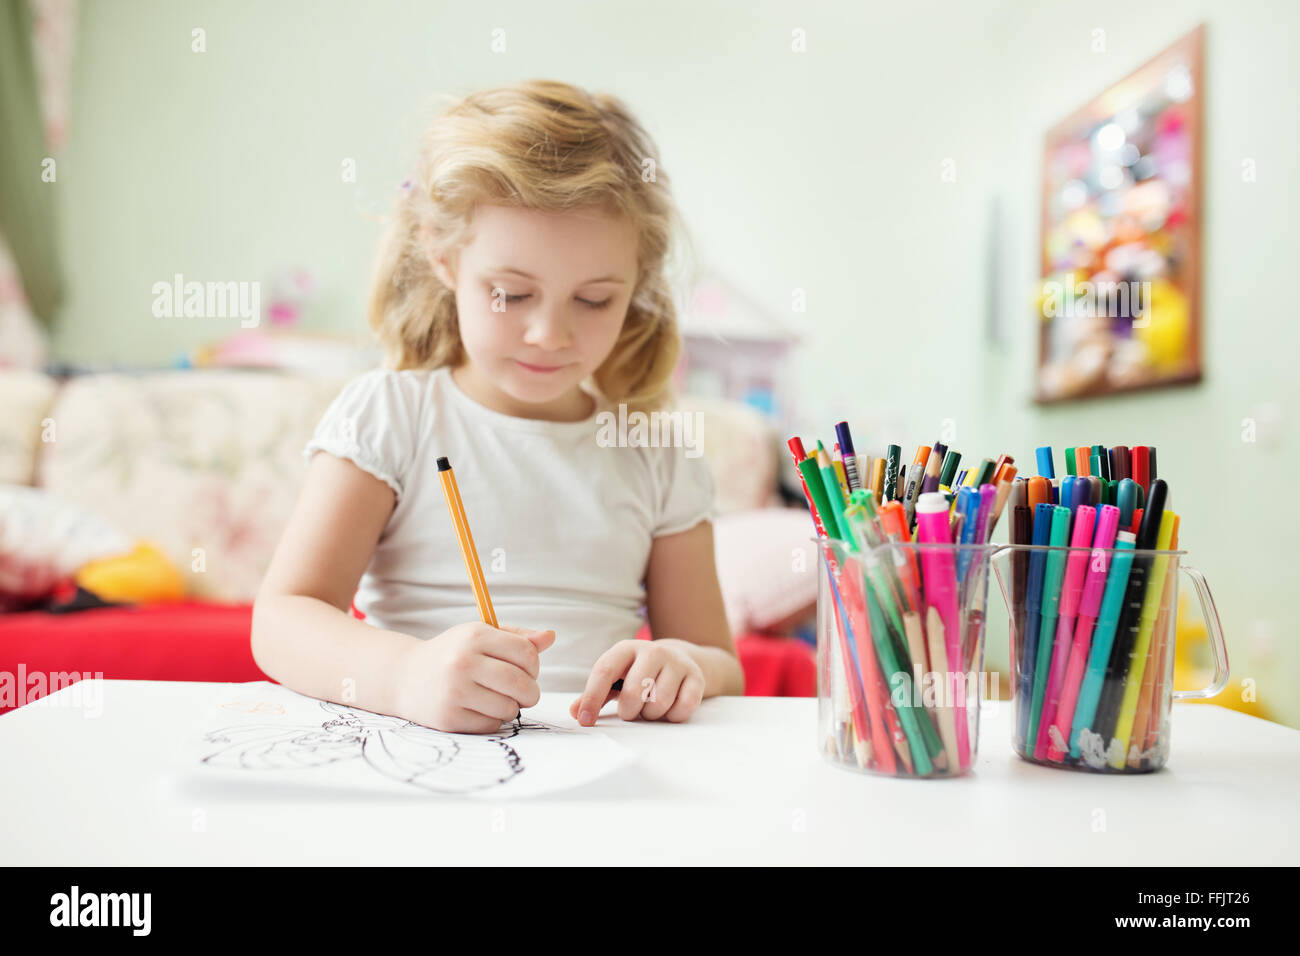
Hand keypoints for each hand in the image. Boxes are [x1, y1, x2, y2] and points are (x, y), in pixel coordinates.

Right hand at [392, 622, 554, 732]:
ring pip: (509, 708)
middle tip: (523, 692)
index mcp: (475, 635)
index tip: (525, 670)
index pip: (527, 653)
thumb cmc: (452, 654)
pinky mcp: (449, 718)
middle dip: (530, 692)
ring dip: (510, 708)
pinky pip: (491, 725)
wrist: (404, 677)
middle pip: (522, 684)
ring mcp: (455, 691)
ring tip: (496, 699)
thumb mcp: (480, 636)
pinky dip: (492, 720)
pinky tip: (478, 709)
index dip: (534, 666)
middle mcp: (463, 661)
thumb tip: (550, 636)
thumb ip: (517, 638)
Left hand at [570, 639, 704, 725]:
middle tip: (630, 712)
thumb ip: (596, 694)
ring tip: (650, 708)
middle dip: (629, 711)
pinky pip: (683, 708)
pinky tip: (669, 709)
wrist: (682, 660)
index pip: (604, 671)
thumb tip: (576, 712)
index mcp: (626, 649)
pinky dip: (673, 716)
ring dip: (651, 715)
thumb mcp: (617, 678)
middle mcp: (652, 651)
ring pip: (659, 703)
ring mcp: (677, 663)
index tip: (585, 721)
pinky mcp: (696, 677)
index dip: (592, 698)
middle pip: (634, 691)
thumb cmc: (641, 673)